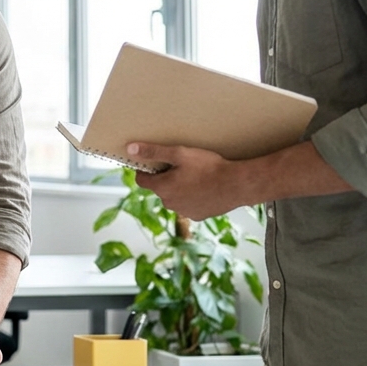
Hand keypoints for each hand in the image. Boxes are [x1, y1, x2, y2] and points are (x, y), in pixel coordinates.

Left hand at [127, 142, 249, 219]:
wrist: (236, 185)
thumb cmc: (208, 167)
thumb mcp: (179, 154)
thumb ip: (154, 152)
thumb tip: (131, 149)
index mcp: (162, 188)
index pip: (141, 180)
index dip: (146, 170)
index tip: (155, 163)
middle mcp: (169, 203)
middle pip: (159, 189)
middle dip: (166, 178)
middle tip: (182, 166)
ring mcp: (184, 211)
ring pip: (174, 197)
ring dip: (179, 188)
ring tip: (196, 176)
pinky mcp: (198, 216)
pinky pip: (189, 205)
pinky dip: (192, 197)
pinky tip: (204, 188)